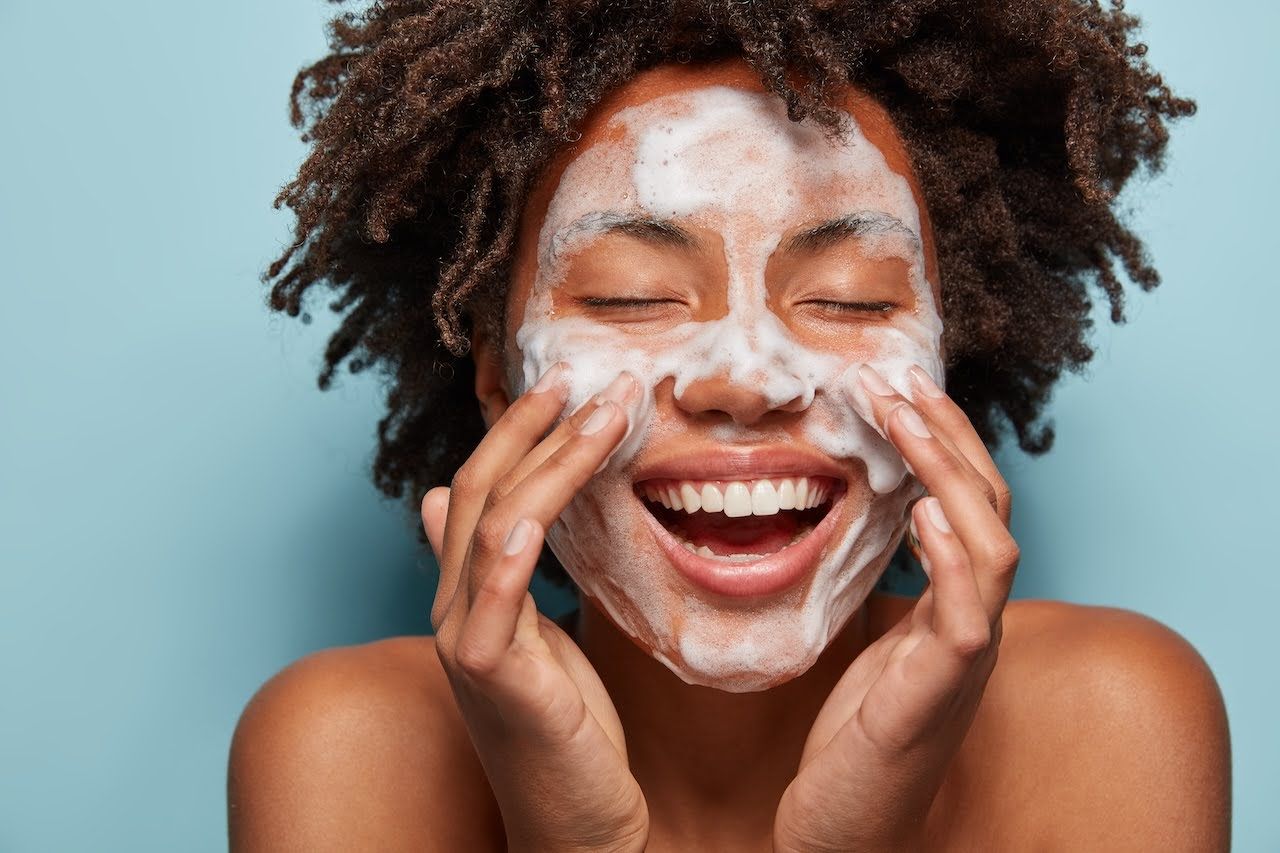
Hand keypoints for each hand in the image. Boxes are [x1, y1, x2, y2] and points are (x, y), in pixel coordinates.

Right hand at [422, 365, 648, 852]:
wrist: (579, 826)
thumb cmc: (570, 734)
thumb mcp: (537, 638)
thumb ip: (503, 574)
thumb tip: (445, 508)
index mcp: (472, 595)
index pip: (483, 490)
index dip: (518, 434)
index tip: (567, 387)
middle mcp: (456, 608)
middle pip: (480, 491)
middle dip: (532, 428)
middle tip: (585, 377)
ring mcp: (465, 641)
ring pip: (494, 525)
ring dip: (550, 462)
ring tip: (606, 413)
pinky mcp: (489, 676)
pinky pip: (494, 596)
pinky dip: (508, 547)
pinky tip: (532, 507)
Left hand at [772, 364, 1018, 852]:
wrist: (841, 832)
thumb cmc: (851, 741)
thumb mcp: (863, 644)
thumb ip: (872, 587)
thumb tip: (848, 521)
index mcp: (949, 608)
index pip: (965, 505)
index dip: (940, 443)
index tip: (894, 388)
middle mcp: (970, 625)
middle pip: (987, 507)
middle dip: (947, 436)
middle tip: (896, 379)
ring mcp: (962, 659)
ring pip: (991, 544)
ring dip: (951, 472)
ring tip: (907, 417)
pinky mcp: (938, 692)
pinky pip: (967, 612)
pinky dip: (954, 554)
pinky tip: (924, 507)